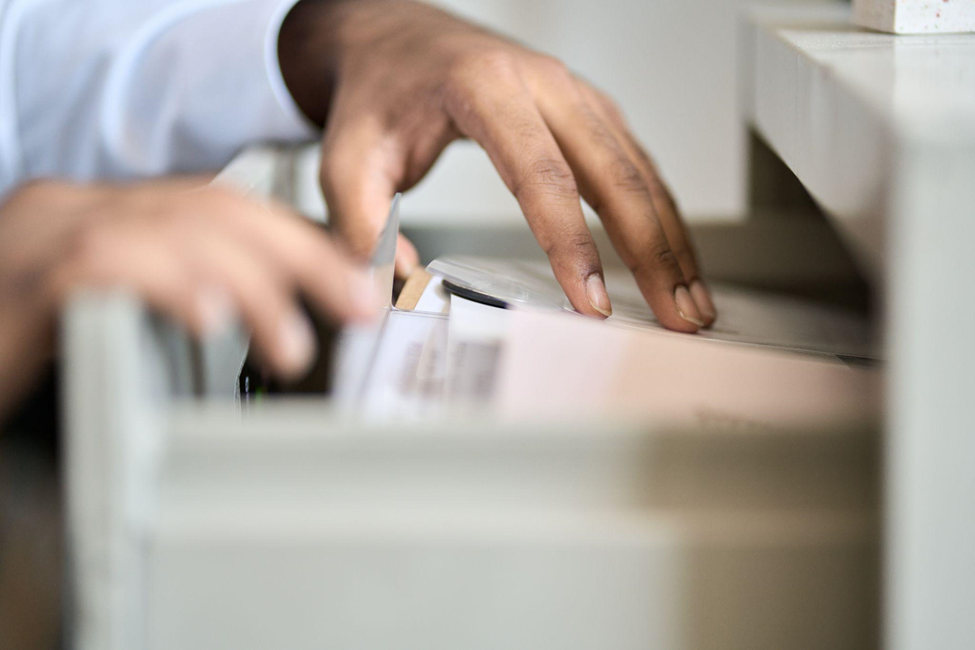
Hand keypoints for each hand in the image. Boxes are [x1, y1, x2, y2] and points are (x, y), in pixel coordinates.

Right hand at [0, 180, 376, 418]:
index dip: (300, 243)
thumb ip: (182, 294)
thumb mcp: (118, 313)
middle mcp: (79, 208)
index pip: (223, 208)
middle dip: (299, 259)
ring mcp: (46, 233)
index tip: (357, 284)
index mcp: (110, 215)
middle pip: (211, 210)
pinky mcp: (24, 276)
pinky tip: (209, 319)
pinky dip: (167, 286)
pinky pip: (105, 264)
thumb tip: (271, 312)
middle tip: (355, 308)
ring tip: (291, 344)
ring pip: (171, 230)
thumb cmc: (28, 349)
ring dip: (250, 286)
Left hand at [279, 0, 715, 330]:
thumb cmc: (376, 93)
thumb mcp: (346, 158)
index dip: (572, 243)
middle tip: (678, 314)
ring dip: (672, 238)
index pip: (541, 175)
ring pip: (640, 168)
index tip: (593, 302)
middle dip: (653, 251)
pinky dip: (662, 212)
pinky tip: (675, 254)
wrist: (391, 35)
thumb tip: (398, 289)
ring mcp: (572, 93)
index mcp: (484, 90)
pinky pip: (636, 161)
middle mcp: (542, 84)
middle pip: (615, 172)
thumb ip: (361, 227)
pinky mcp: (585, 109)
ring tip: (692, 299)